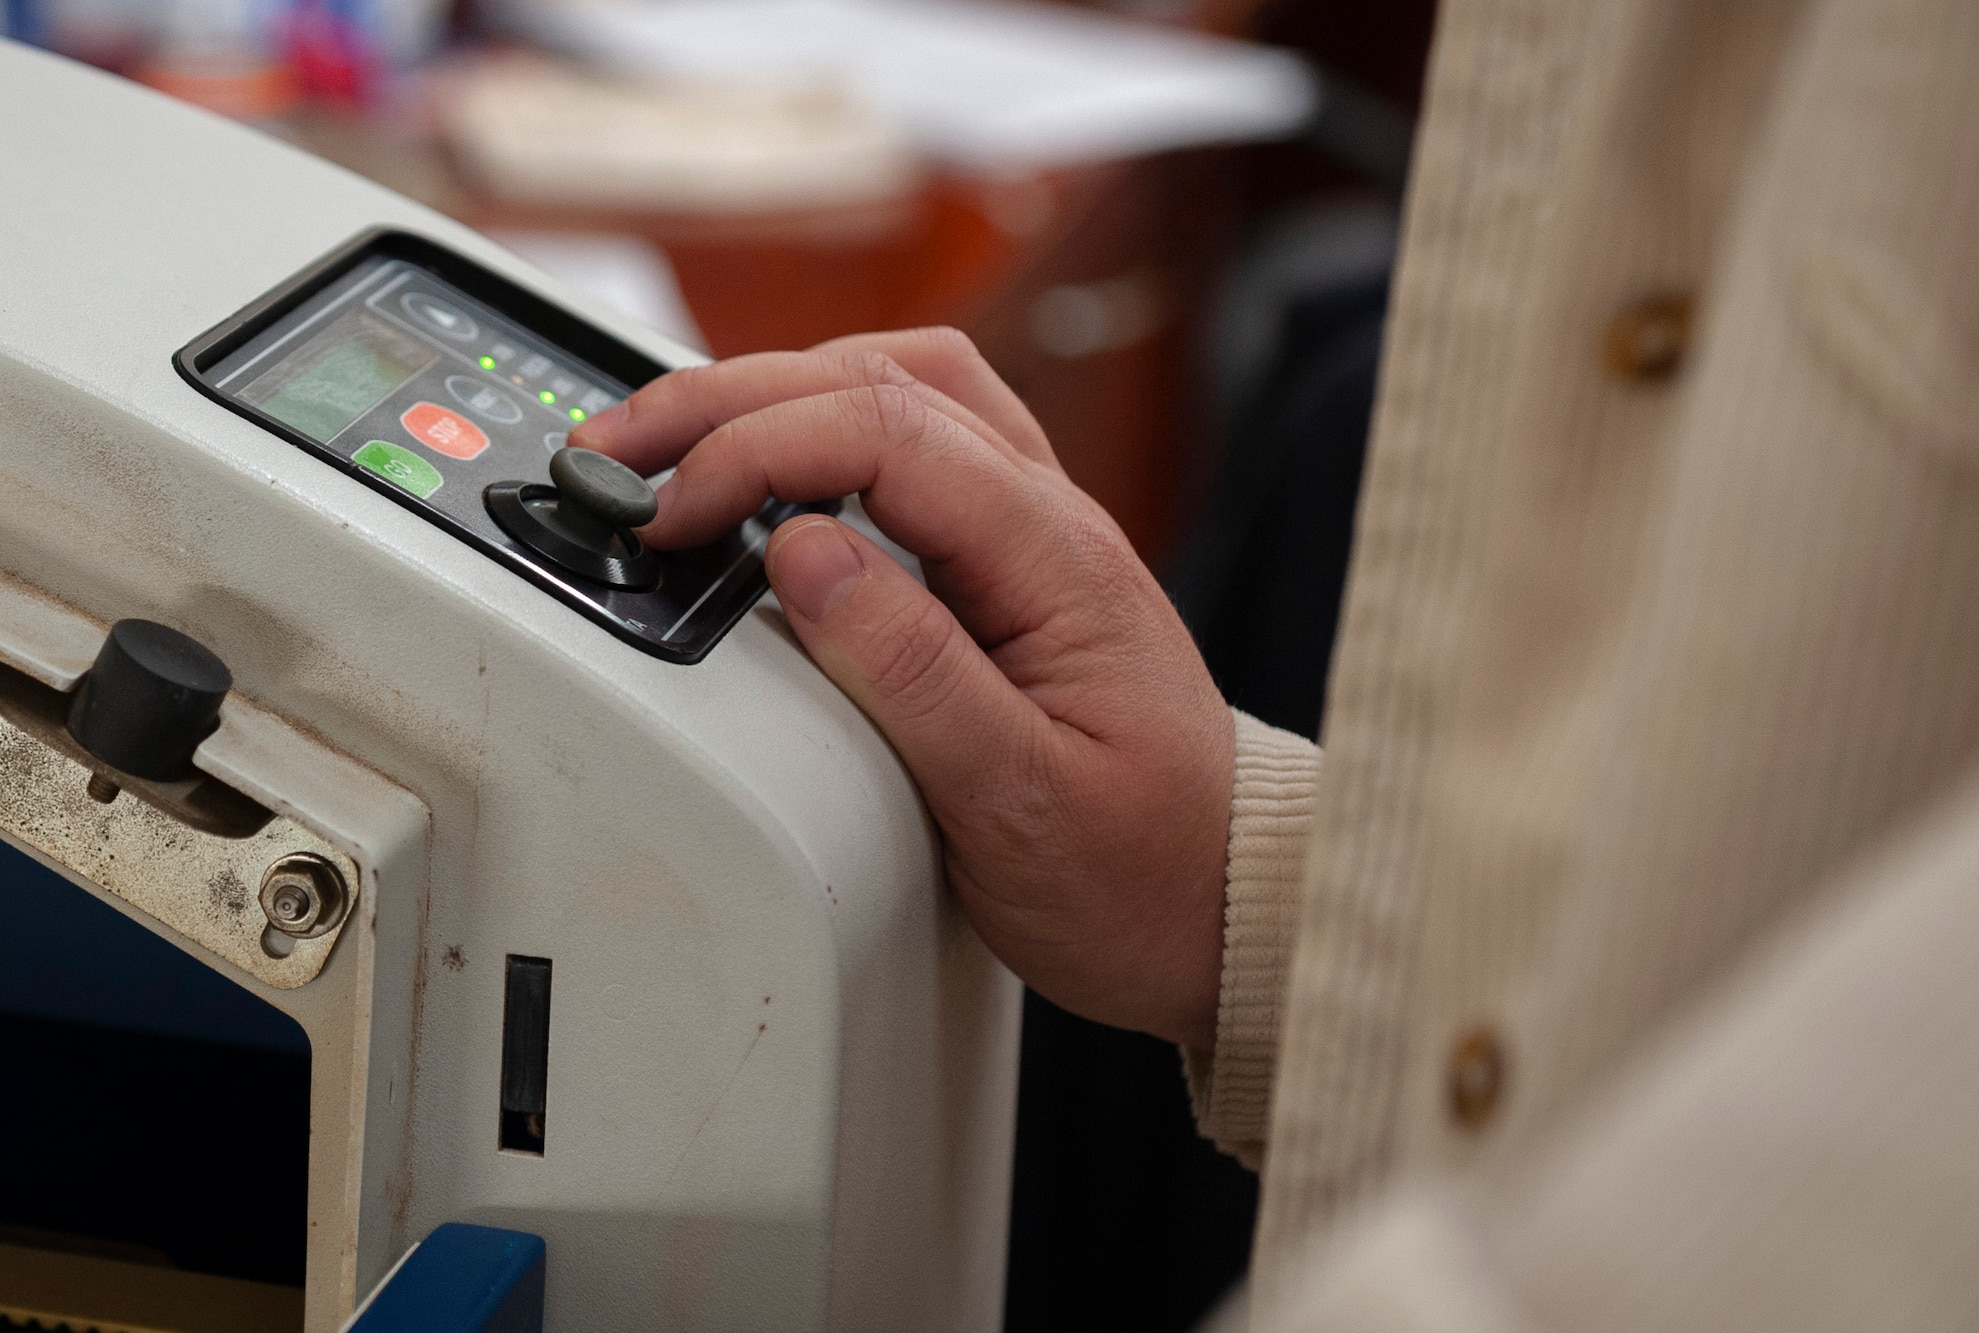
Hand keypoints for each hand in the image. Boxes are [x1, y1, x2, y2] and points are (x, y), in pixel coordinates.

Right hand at [573, 329, 1234, 1050]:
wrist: (1222, 906)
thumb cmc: (1139, 872)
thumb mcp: (1019, 800)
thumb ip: (911, 670)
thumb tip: (802, 554)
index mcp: (1055, 559)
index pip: (885, 434)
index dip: (756, 448)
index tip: (671, 513)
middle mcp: (1050, 523)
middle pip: (883, 381)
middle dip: (733, 395)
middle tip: (624, 447)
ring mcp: (1035, 536)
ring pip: (901, 393)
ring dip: (779, 396)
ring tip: (678, 443)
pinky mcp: (1013, 568)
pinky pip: (914, 452)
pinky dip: (821, 438)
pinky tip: (769, 475)